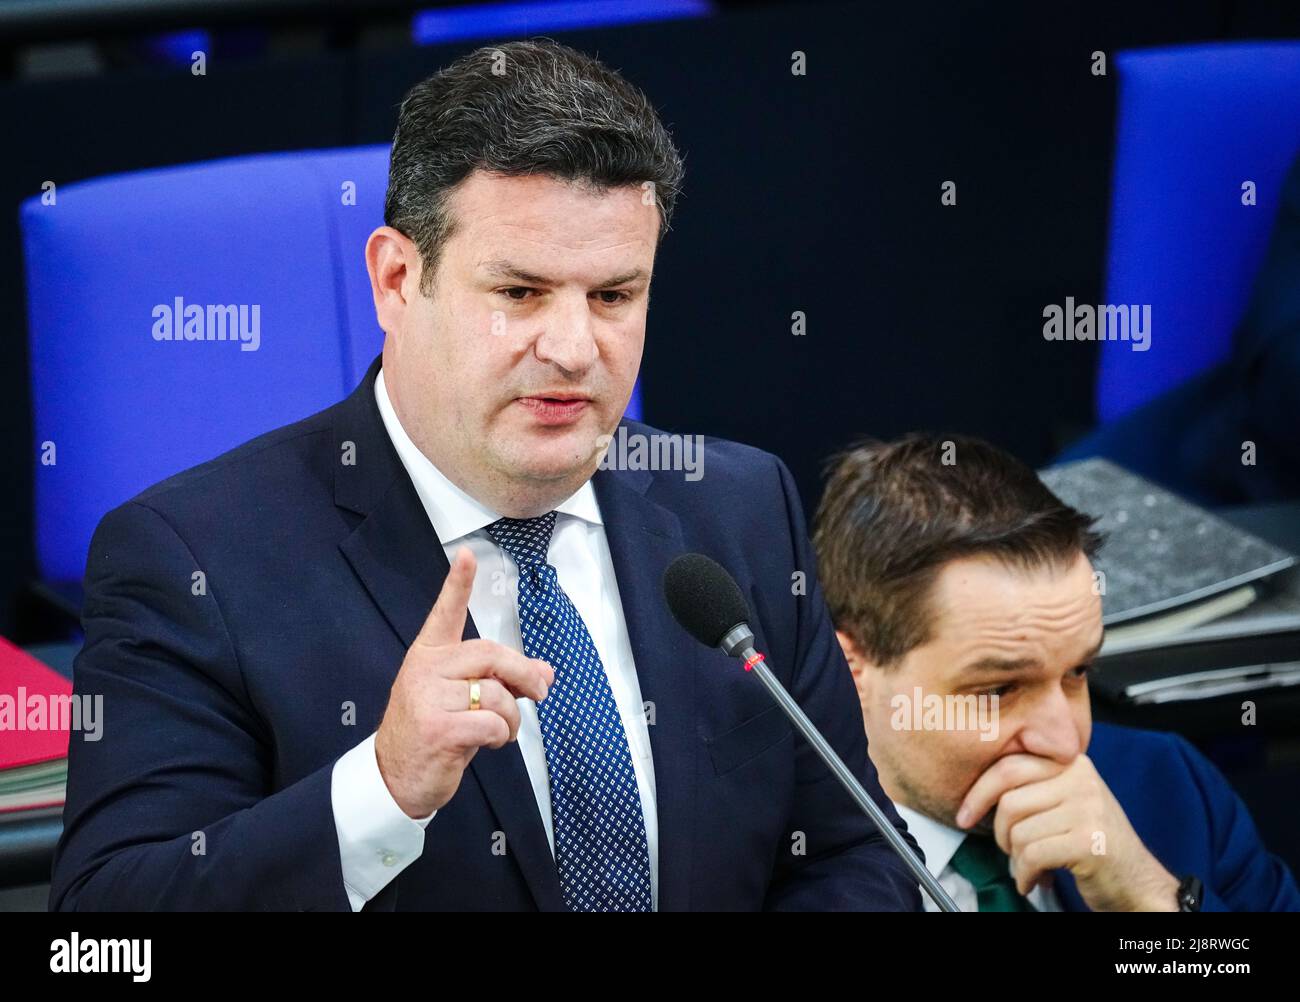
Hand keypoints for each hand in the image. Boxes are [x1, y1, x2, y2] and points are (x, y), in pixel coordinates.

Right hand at [374, 546, 553, 818]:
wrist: (397, 778)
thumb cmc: (434, 733)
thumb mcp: (464, 700)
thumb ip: (501, 680)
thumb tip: (545, 672)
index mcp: (429, 656)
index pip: (445, 613)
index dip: (457, 584)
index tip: (466, 555)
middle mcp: (425, 671)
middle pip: (491, 654)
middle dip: (524, 674)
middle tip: (540, 692)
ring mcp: (428, 698)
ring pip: (496, 693)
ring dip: (512, 717)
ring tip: (501, 730)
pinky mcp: (438, 728)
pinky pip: (491, 722)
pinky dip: (502, 735)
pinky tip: (491, 743)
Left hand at [957, 752, 1178, 911]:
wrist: (1138, 882)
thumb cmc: (1093, 844)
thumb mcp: (1066, 801)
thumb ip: (1033, 786)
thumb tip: (977, 792)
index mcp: (1071, 763)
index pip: (1009, 766)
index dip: (978, 793)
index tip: (964, 814)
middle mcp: (1081, 779)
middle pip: (1008, 800)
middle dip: (997, 832)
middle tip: (1007, 850)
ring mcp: (1087, 808)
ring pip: (1018, 832)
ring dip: (1015, 859)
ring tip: (1031, 867)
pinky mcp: (1088, 840)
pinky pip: (1032, 856)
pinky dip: (1024, 875)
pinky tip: (1034, 881)